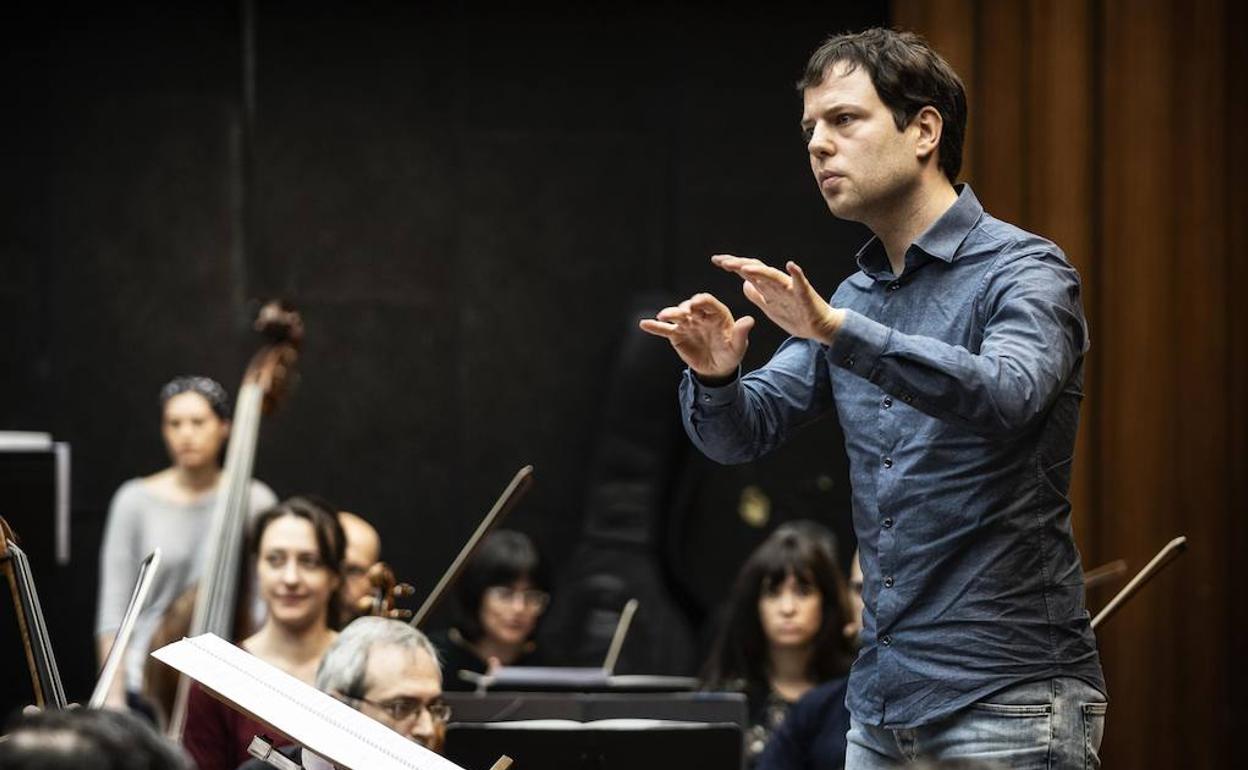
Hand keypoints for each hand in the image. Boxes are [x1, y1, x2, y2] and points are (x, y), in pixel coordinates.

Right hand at [638, 292, 753, 379]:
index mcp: (717, 313)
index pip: (707, 302)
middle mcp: (700, 315)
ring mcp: (687, 324)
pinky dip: (654, 327)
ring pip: (676, 316)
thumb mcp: (738, 346)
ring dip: (669, 314)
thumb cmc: (730, 354)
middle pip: (689, 306)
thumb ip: (742, 333)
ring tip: (663, 316)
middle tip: (682, 312)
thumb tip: (750, 320)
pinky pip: (664, 330)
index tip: (695, 304)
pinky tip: (644, 324)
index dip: (701, 301)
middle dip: (684, 308)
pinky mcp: (677, 335)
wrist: (718, 369)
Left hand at [711, 254, 843, 343]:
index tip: (716, 260)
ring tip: (745, 267)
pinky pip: (800, 283)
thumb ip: (757, 296)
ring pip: (773, 276)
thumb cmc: (796, 316)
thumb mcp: (770, 308)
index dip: (733, 265)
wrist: (818, 327)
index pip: (748, 272)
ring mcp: (791, 288)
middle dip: (740, 265)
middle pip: (756, 270)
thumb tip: (744, 284)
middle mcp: (778, 284)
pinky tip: (791, 266)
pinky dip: (796, 274)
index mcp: (768, 288)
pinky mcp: (804, 296)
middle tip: (723, 261)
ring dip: (759, 270)